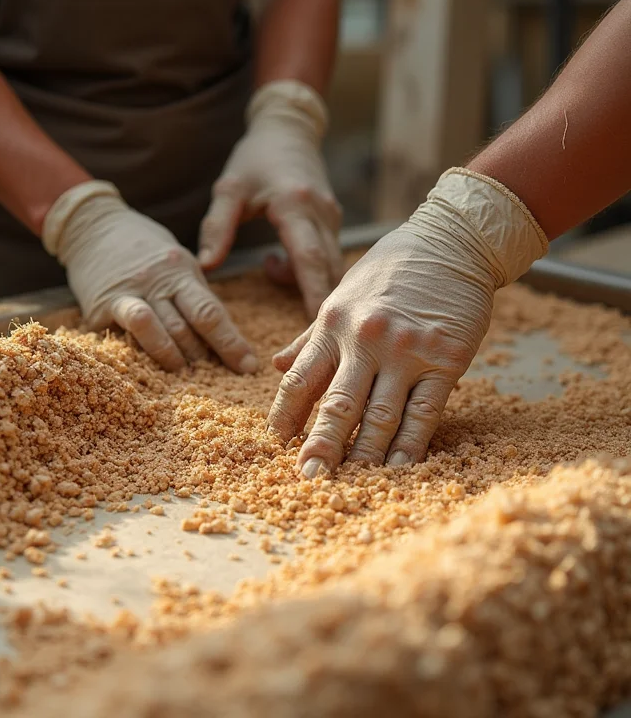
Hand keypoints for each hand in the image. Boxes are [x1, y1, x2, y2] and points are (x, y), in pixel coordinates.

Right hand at [42, 181, 257, 373]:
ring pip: (157, 331)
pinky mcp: (100, 307)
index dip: (231, 343)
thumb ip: (193, 295)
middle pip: (188, 326)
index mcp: (181, 270)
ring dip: (174, 358)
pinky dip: (139, 352)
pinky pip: (124, 332)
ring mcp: (128, 293)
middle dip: (207, 357)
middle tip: (222, 380)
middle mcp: (157, 281)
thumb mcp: (176, 261)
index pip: (211, 312)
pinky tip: (147, 366)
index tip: (249, 367)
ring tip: (184, 374)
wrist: (91, 225)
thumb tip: (220, 336)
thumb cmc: (143, 247)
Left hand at [198, 80, 343, 318]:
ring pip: (330, 266)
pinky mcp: (333, 222)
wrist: (288, 129)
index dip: (312, 293)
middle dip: (317, 302)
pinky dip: (310, 272)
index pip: (308, 257)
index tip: (313, 325)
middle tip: (300, 333)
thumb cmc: (255, 157)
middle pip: (327, 269)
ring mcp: (332, 218)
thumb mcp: (229, 188)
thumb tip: (206, 266)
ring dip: (307, 284)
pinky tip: (278, 261)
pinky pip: (328, 257)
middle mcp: (321, 214)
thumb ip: (216, 226)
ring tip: (269, 269)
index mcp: (295, 205)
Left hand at [267, 168, 547, 476]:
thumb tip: (275, 364)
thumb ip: (310, 336)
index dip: (286, 413)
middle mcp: (365, 339)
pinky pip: (424, 411)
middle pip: (337, 404)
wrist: (451, 243)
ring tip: (352, 482)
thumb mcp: (341, 295)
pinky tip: (398, 468)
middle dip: (321, 445)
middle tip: (309, 477)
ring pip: (379, 415)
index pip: (300, 378)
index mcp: (333, 323)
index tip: (278, 441)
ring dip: (364, 454)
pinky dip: (410, 444)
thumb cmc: (390, 271)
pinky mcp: (445, 359)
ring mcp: (406, 351)